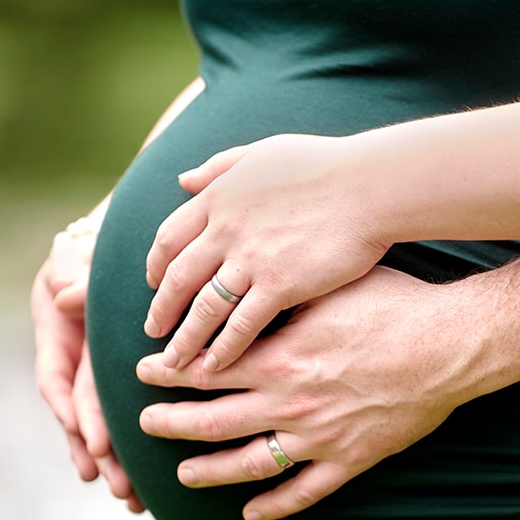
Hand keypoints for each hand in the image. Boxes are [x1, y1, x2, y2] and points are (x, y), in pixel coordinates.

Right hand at [33, 228, 143, 512]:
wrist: (130, 233)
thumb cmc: (100, 235)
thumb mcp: (81, 248)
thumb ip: (73, 270)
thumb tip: (64, 297)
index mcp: (56, 330)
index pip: (58, 378)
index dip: (72, 410)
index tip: (87, 439)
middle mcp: (74, 356)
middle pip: (83, 413)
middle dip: (99, 452)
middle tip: (118, 488)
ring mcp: (99, 368)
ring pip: (106, 421)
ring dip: (116, 461)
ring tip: (133, 500)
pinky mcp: (127, 375)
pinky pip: (129, 412)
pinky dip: (134, 444)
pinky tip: (148, 481)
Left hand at [135, 267, 468, 519]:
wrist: (450, 344)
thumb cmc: (393, 303)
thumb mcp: (327, 288)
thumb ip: (280, 299)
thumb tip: (243, 292)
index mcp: (280, 358)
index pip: (206, 369)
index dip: (169, 372)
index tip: (144, 372)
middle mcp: (290, 402)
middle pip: (213, 421)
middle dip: (172, 423)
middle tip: (145, 424)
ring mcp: (319, 436)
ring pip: (250, 464)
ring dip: (210, 471)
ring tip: (183, 475)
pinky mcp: (351, 459)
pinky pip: (305, 491)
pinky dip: (275, 506)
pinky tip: (251, 515)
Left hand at [142, 134, 390, 372]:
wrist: (367, 184)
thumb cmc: (324, 165)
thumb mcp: (261, 152)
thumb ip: (219, 167)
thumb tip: (183, 180)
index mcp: (219, 198)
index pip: (170, 237)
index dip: (156, 265)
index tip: (153, 284)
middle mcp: (225, 230)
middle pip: (178, 278)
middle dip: (162, 309)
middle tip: (153, 331)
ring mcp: (250, 260)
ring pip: (203, 308)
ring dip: (185, 338)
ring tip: (173, 362)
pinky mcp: (279, 285)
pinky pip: (241, 325)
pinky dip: (224, 348)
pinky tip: (214, 367)